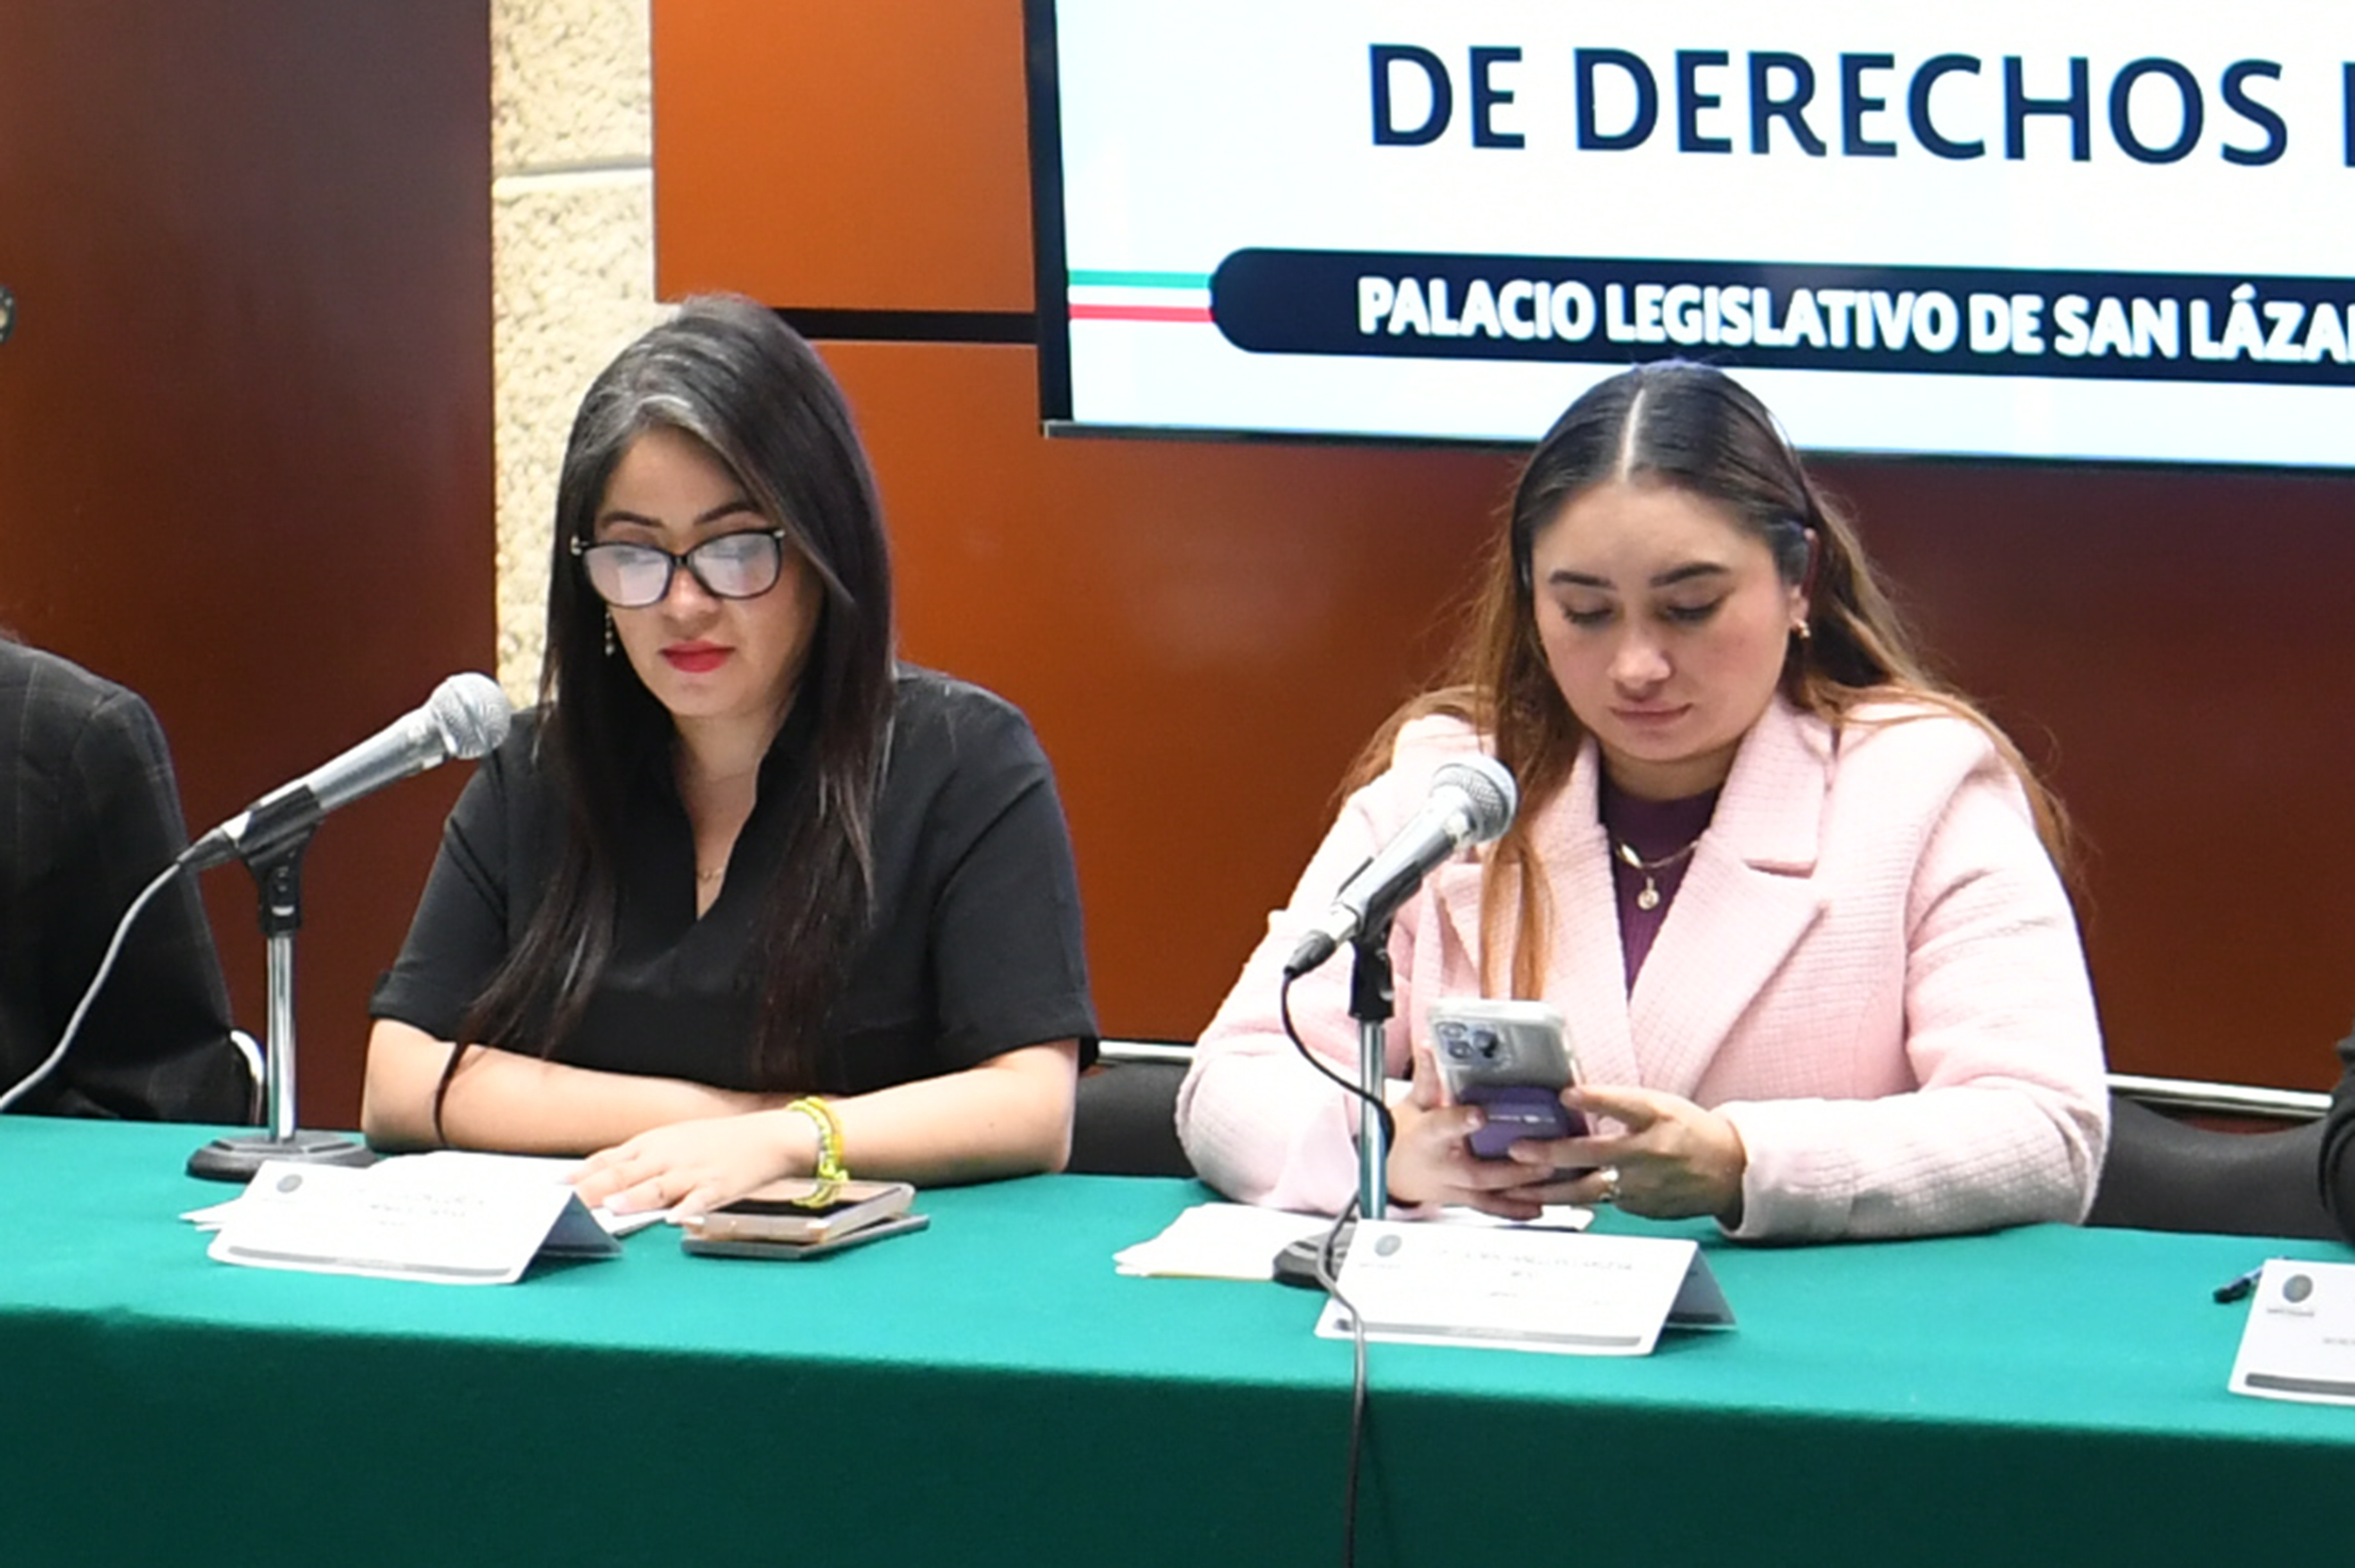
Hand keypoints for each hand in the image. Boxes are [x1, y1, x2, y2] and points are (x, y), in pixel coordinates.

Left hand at [572, 1110, 810, 1218]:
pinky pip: (701, 1199)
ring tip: (613, 1206)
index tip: (553, 1188)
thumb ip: (636, 1164)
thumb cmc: (714, 1144)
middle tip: (567, 1203)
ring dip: (635, 1196)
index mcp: (652, 1146)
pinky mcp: (719, 1186)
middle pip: (625, 1174)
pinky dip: (688, 1208)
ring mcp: (693, 1172)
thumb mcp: (671, 1144)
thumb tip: (597, 1182)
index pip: (608, 1160)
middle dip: (594, 1189)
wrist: (767, 1137)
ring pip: (658, 1185)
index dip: (580, 1174)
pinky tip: (675, 1218)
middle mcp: (667, 1157)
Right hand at [1383, 1047, 1558, 1219]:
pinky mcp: (1464, 1201)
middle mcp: (1443, 1167)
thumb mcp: (1414, 1103)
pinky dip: (1514, 1211)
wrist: (1391, 1172)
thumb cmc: (1404, 1137)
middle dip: (1511, 1167)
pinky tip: (1538, 1208)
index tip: (1480, 1114)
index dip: (1461, 1121)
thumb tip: (1431, 1047)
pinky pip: (1491, 1208)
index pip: (1442, 1127)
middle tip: (1542, 1157)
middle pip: (1477, 1172)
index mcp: (1428, 1136)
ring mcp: (1455, 1189)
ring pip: (1489, 1195)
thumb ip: (1428, 1078)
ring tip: (1550, 1178)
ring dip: (1520, 1191)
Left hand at [1504, 1084, 1747, 1223]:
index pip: (1625, 1105)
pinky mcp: (1639, 1209)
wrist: (1727, 1171)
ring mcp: (1644, 1186)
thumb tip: (1567, 1100)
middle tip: (1517, 1150)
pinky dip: (1570, 1200)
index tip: (1564, 1094)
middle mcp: (1650, 1152)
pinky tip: (1540, 1198)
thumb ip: (1618, 1104)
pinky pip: (1600, 1202)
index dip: (1595, 1100)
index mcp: (1657, 1117)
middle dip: (1552, 1154)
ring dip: (1547, 1190)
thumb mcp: (1659, 1105)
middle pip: (1596, 1154)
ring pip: (1588, 1190)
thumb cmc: (1686, 1130)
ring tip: (1512, 1188)